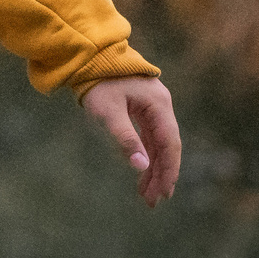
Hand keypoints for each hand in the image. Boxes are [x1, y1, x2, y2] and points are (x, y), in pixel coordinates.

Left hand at [81, 75, 181, 205]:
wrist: (89, 57)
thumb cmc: (98, 82)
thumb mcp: (109, 112)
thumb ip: (126, 139)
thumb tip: (142, 166)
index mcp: (159, 106)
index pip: (170, 144)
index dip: (168, 170)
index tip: (164, 192)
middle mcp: (162, 107)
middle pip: (166, 147)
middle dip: (161, 174)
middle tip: (153, 200)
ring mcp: (153, 107)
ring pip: (158, 144)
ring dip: (153, 168)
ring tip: (147, 194)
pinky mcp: (142, 109)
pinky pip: (149, 137)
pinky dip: (146, 155)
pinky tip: (142, 171)